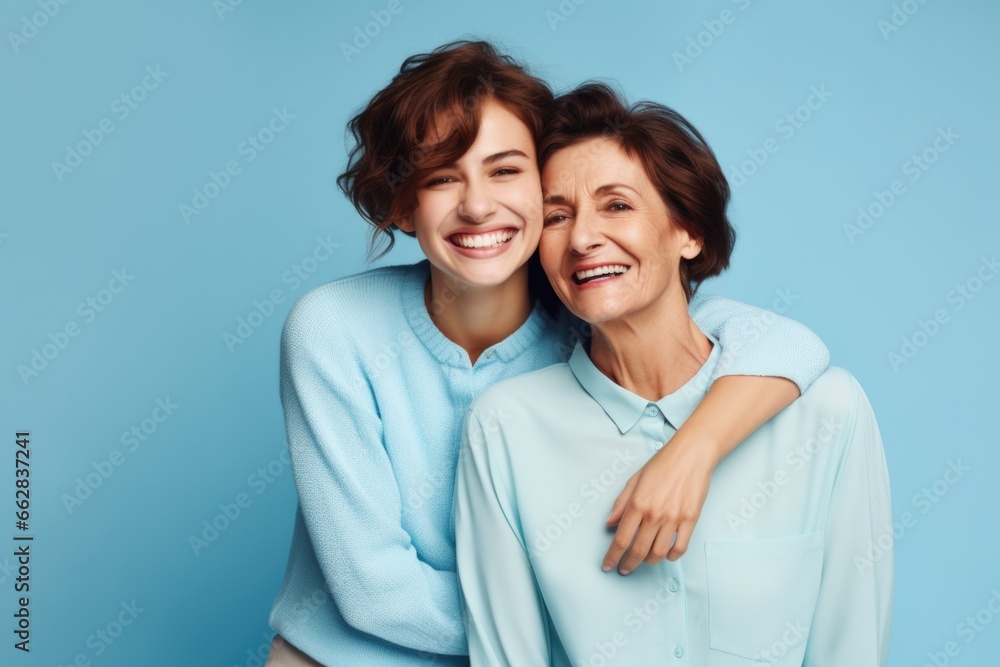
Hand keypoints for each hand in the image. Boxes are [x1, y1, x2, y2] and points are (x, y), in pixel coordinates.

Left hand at [602, 436, 718, 573]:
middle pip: (638, 550)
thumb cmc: (662, 464)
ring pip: (658, 552)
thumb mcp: (634, 480)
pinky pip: (680, 547)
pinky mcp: (691, 519)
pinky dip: (671, 556)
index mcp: (638, 503)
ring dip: (648, 562)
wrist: (691, 455)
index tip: (608, 565)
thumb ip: (621, 503)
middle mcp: (654, 513)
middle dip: (628, 564)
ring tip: (644, 562)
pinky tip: (666, 555)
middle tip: (624, 569)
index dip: (612, 556)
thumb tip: (610, 523)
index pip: (621, 538)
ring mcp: (674, 518)